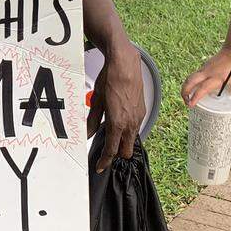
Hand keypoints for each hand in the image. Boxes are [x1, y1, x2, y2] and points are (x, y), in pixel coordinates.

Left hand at [87, 48, 145, 170]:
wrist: (125, 64)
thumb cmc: (110, 79)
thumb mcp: (97, 101)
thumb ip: (92, 120)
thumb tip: (87, 133)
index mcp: (117, 123)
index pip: (112, 150)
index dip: (105, 161)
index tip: (100, 166)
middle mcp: (131, 123)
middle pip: (126, 151)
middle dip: (116, 154)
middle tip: (106, 150)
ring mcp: (138, 117)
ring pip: (132, 140)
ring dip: (123, 141)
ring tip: (111, 133)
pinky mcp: (142, 110)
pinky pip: (136, 127)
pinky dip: (128, 130)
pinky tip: (120, 121)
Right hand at [181, 46, 230, 107]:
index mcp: (217, 78)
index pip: (202, 88)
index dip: (195, 97)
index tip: (190, 104)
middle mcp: (208, 73)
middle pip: (190, 81)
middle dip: (184, 92)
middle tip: (186, 102)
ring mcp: (204, 69)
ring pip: (190, 78)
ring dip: (186, 87)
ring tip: (187, 97)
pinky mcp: (204, 67)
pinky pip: (194, 76)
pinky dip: (191, 83)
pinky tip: (195, 89)